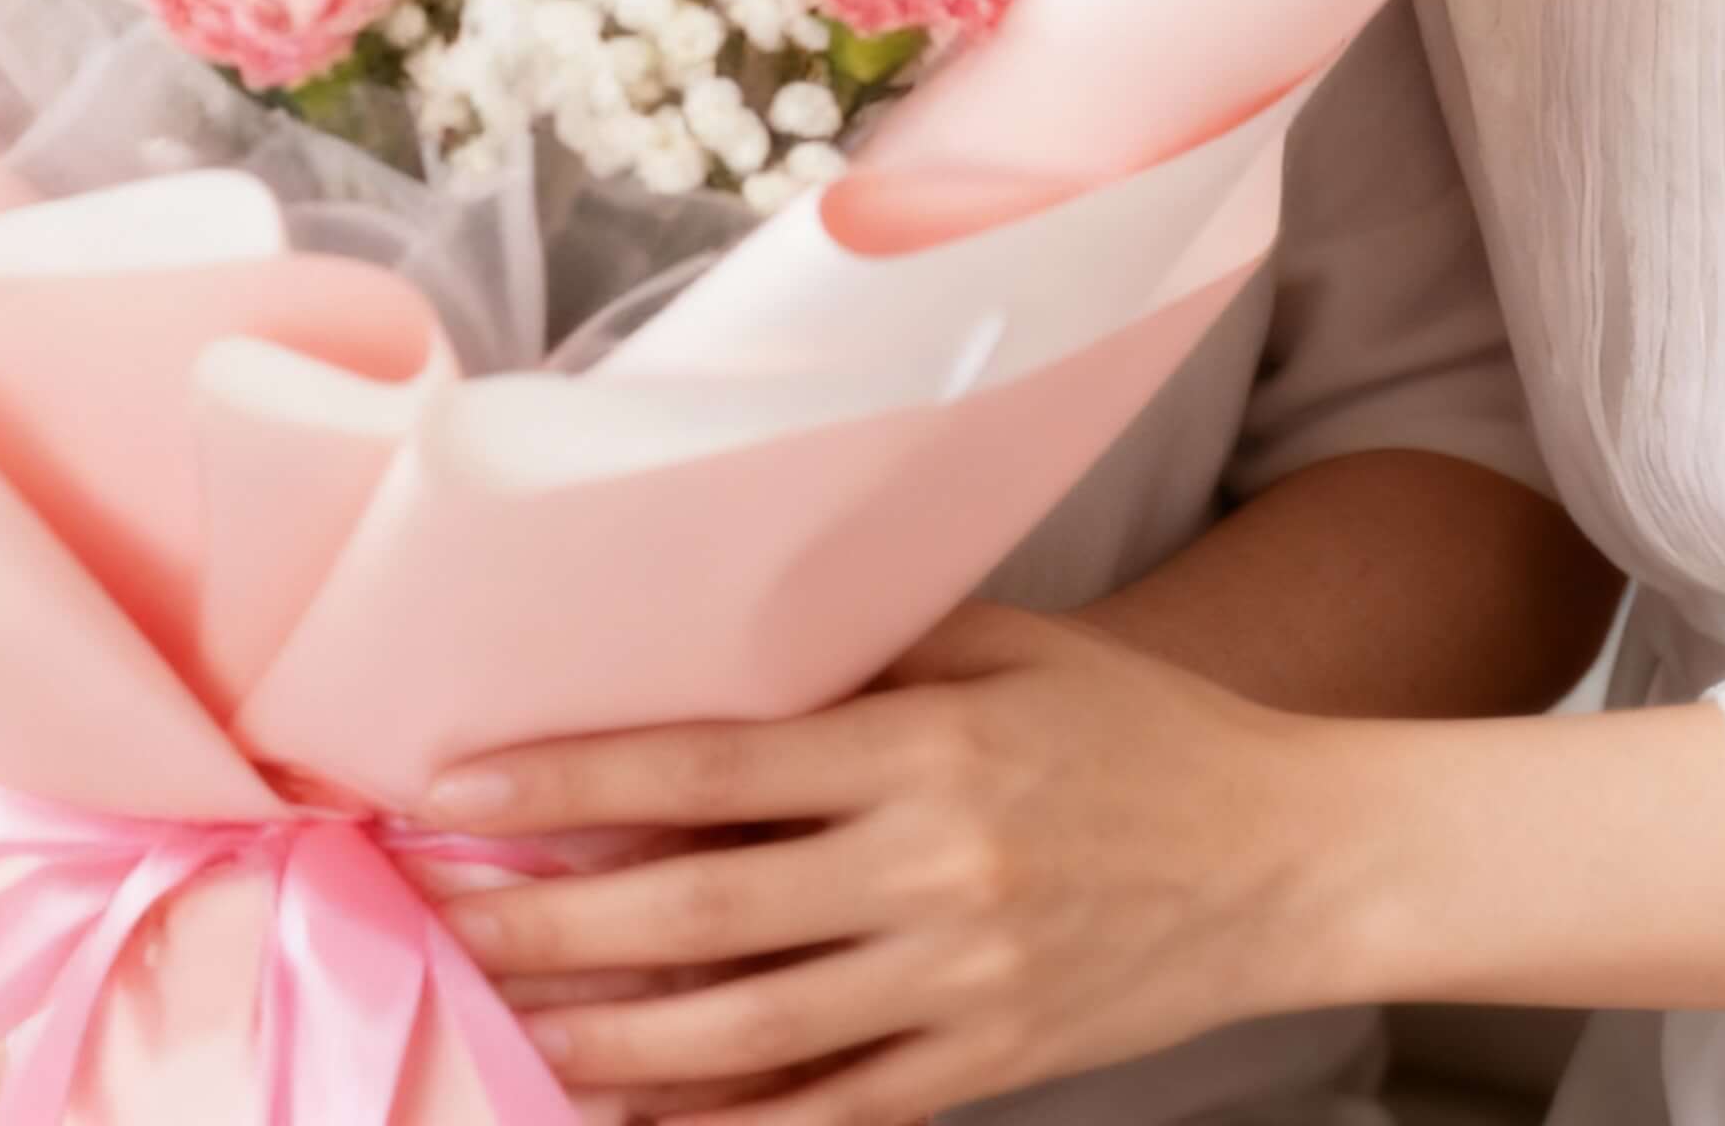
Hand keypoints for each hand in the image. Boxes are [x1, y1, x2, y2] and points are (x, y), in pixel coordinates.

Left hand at [426, 605, 1355, 1125]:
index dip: (576, 777)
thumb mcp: (1011, 649)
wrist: (1286, 860)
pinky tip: (633, 1111)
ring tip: (505, 1024)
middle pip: (699, 908)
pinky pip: (825, 1110)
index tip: (461, 788)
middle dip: (551, 918)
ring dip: (606, 1035)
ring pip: (740, 1032)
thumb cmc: (1139, 729)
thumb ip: (874, 651)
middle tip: (438, 916)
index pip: (711, 762)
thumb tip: (725, 646)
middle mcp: (928, 869)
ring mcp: (953, 985)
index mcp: (925, 746)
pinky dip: (721, 1121)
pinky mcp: (980, 1069)